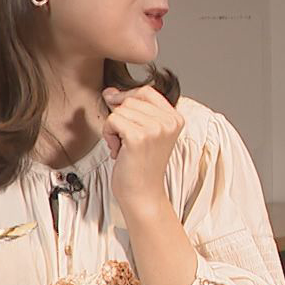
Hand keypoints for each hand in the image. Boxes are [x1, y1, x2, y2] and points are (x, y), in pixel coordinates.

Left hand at [102, 85, 183, 214]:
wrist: (142, 193)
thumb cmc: (141, 165)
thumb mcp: (146, 132)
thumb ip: (133, 109)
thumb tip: (110, 91)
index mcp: (175, 118)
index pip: (146, 91)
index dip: (127, 97)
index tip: (118, 111)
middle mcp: (169, 121)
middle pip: (130, 99)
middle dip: (120, 117)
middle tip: (126, 140)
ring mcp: (155, 128)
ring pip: (119, 109)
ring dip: (113, 127)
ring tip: (123, 146)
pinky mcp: (138, 137)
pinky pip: (112, 120)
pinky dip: (109, 134)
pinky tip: (118, 150)